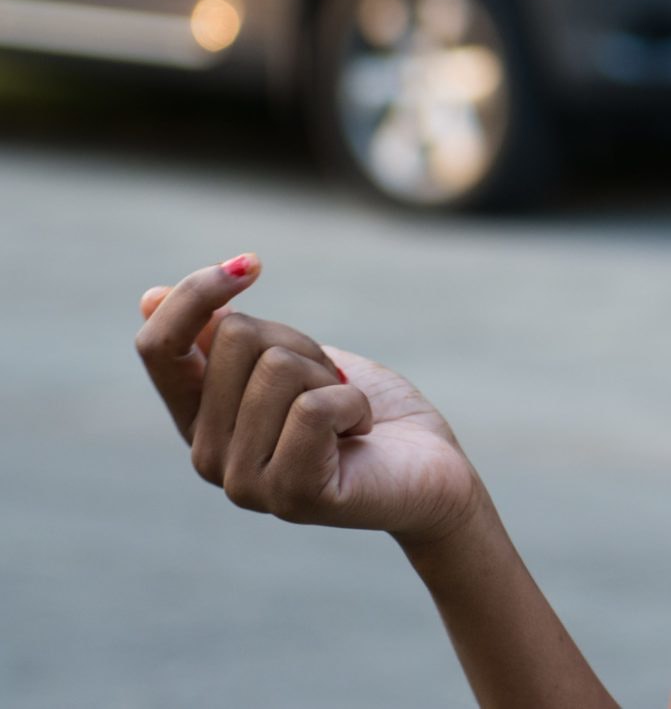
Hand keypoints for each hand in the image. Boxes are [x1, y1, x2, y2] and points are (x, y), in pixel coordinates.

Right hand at [135, 254, 484, 544]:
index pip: (158, 346)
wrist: (431, 471)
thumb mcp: (295, 360)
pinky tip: (362, 434)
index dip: (196, 294)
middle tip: (331, 385)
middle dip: (301, 343)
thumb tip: (150, 297)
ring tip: (347, 416)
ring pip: (278, 368)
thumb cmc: (364, 411)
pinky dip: (355, 403)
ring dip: (332, 377)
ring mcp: (244, 483)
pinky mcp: (292, 496)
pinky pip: (316, 407)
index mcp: (199, 419)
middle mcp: (206, 456)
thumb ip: (229, 340)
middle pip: (235, 337)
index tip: (251, 264)